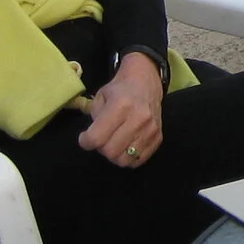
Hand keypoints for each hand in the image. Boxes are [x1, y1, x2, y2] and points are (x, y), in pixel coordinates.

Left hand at [77, 50, 164, 166]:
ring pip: (124, 160)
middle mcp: (138, 118)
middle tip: (101, 139)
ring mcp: (150, 129)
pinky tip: (126, 145)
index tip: (85, 137)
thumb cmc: (119, 89)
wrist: (146, 82)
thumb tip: (93, 140)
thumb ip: (95, 119)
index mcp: (120, 105)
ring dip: (114, 155)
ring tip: (114, 143)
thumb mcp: (100, 97)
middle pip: (110, 152)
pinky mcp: (158, 137)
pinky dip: (128, 157)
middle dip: (100, 148)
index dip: (85, 142)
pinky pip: (138, 161)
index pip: (96, 138)